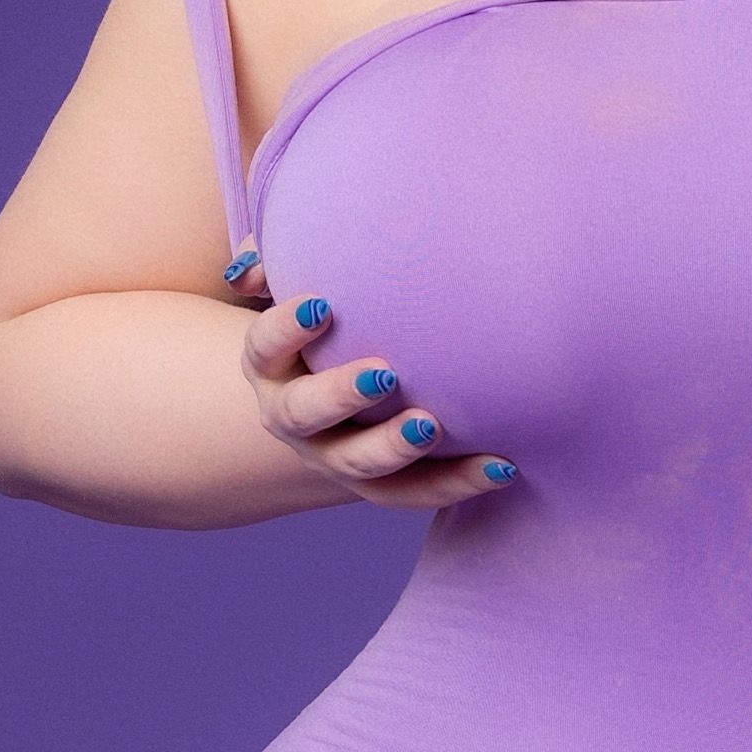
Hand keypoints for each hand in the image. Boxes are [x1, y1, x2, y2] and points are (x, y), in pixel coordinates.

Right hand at [225, 252, 515, 504]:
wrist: (348, 390)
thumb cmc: (333, 315)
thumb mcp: (301, 281)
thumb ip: (277, 260)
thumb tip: (250, 268)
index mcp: (268, 364)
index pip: (264, 346)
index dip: (285, 329)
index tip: (322, 305)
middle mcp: (291, 415)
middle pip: (303, 413)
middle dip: (340, 394)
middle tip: (384, 373)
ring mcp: (332, 454)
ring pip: (356, 463)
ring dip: (392, 446)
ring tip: (431, 425)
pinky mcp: (378, 484)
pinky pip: (414, 492)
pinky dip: (456, 482)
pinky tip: (501, 466)